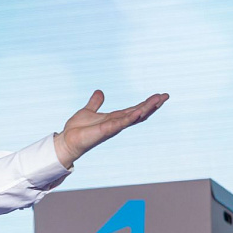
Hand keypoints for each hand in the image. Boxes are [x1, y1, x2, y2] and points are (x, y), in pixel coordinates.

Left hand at [53, 90, 168, 168]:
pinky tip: (140, 110)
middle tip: (165, 96)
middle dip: (152, 105)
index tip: (160, 95)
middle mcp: (117, 123)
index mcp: (114, 118)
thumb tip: (99, 92)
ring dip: (146, 108)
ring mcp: (113, 127)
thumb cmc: (77, 129)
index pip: (134, 109)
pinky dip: (130, 117)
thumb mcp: (88, 111)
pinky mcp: (107, 130)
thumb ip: (95, 103)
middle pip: (139, 112)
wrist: (67, 140)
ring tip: (158, 100)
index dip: (147, 103)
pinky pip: (121, 123)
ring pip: (134, 117)